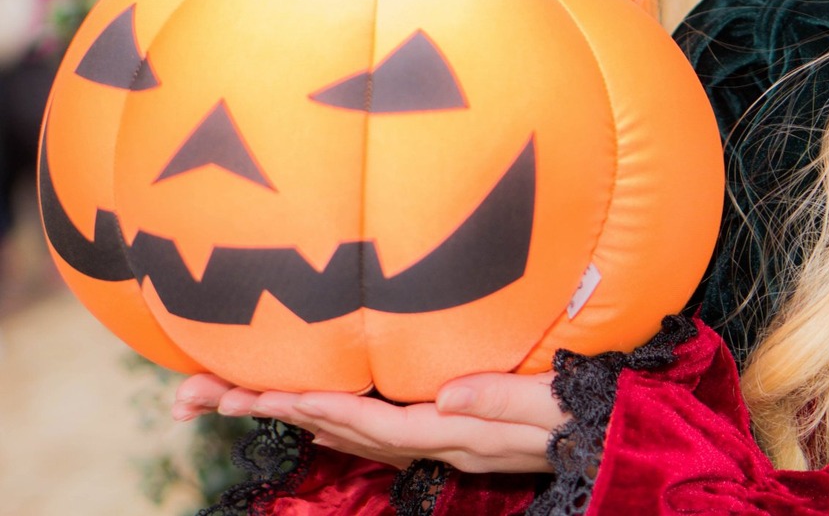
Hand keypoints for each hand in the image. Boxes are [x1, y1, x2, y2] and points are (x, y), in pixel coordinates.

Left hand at [173, 371, 565, 473]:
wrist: (600, 437)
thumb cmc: (582, 414)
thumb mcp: (552, 403)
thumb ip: (501, 397)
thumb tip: (446, 393)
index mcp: (455, 433)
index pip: (374, 423)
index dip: (322, 408)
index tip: (271, 396)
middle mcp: (435, 443)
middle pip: (346, 431)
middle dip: (283, 412)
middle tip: (218, 396)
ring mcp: (437, 444)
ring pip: (352, 435)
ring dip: (296, 418)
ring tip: (241, 401)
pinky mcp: (444, 437)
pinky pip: (375, 437)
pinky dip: (336, 426)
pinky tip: (312, 419)